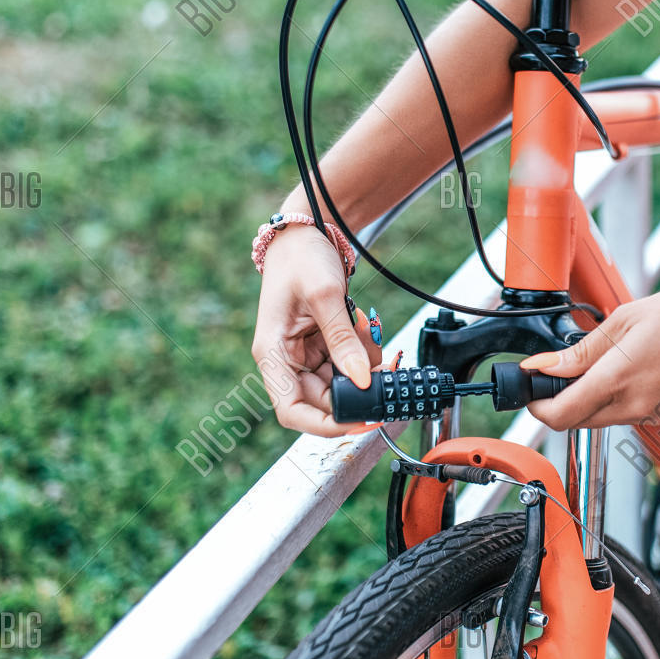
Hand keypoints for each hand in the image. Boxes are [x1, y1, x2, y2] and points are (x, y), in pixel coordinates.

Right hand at [250, 224, 382, 435]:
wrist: (305, 234)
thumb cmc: (302, 258)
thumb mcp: (325, 295)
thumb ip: (343, 340)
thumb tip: (362, 379)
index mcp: (272, 354)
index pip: (292, 411)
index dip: (324, 425)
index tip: (359, 422)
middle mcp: (286, 361)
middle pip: (323, 401)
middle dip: (357, 391)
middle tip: (387, 377)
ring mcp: (304, 356)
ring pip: (340, 384)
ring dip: (364, 371)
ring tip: (372, 339)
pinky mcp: (321, 348)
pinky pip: (347, 365)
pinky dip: (364, 356)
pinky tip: (367, 333)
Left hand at [522, 286, 659, 429]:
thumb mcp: (625, 319)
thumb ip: (581, 350)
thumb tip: (543, 365)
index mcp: (617, 379)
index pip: (560, 414)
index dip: (537, 407)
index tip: (531, 389)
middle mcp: (633, 406)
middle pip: (576, 422)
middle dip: (559, 403)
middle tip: (557, 375)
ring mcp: (651, 414)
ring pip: (601, 419)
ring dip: (588, 400)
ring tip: (600, 364)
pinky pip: (627, 415)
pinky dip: (615, 399)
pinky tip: (629, 371)